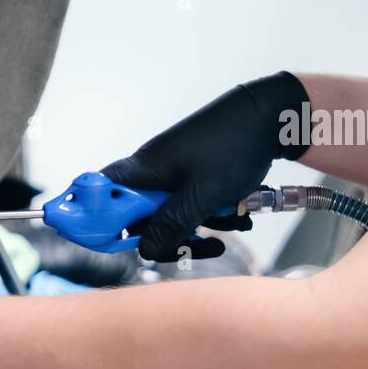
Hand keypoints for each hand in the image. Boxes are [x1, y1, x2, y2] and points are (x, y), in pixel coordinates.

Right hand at [101, 71, 308, 261]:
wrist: (271, 118)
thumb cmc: (233, 146)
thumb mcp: (200, 196)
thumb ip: (169, 226)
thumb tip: (145, 250)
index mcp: (140, 172)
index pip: (97, 199)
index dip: (96, 223)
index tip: (111, 243)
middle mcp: (149, 175)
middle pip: (138, 219)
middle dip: (169, 237)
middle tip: (195, 243)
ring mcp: (170, 177)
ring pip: (169, 218)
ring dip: (199, 228)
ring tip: (229, 221)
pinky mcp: (191, 179)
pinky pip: (191, 208)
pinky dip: (213, 215)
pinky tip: (237, 213)